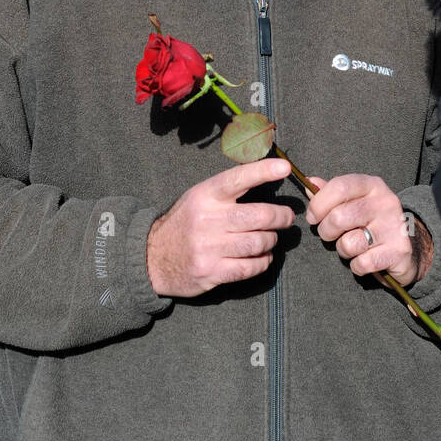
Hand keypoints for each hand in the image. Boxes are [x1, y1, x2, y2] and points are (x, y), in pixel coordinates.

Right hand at [145, 158, 293, 297]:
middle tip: (287, 217)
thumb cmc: (186, 222)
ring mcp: (209, 248)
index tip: (285, 168)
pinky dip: (263, 262)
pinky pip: (250, 267)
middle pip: (259, 215)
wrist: (152, 256)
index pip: (238, 178)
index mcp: (205, 195)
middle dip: (281, 216)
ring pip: (258, 242)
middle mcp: (207, 219)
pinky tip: (262, 257)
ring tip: (270, 238)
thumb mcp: (199, 197)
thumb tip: (266, 175)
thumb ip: (228, 189)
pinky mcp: (211, 272)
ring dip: (271, 241)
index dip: (263, 171)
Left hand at [302, 173, 428, 285]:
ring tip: (351, 247)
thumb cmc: (372, 222)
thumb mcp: (355, 201)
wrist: (409, 248)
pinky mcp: (398, 251)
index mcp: (373, 185)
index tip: (312, 217)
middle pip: (339, 217)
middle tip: (329, 235)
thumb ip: (331, 192)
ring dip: (342, 250)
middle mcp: (386, 202)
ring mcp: (394, 227)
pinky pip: (362, 263)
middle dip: (326, 231)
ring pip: (348, 243)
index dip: (319, 203)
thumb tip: (309, 182)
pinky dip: (356, 266)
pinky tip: (364, 259)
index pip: (340, 186)